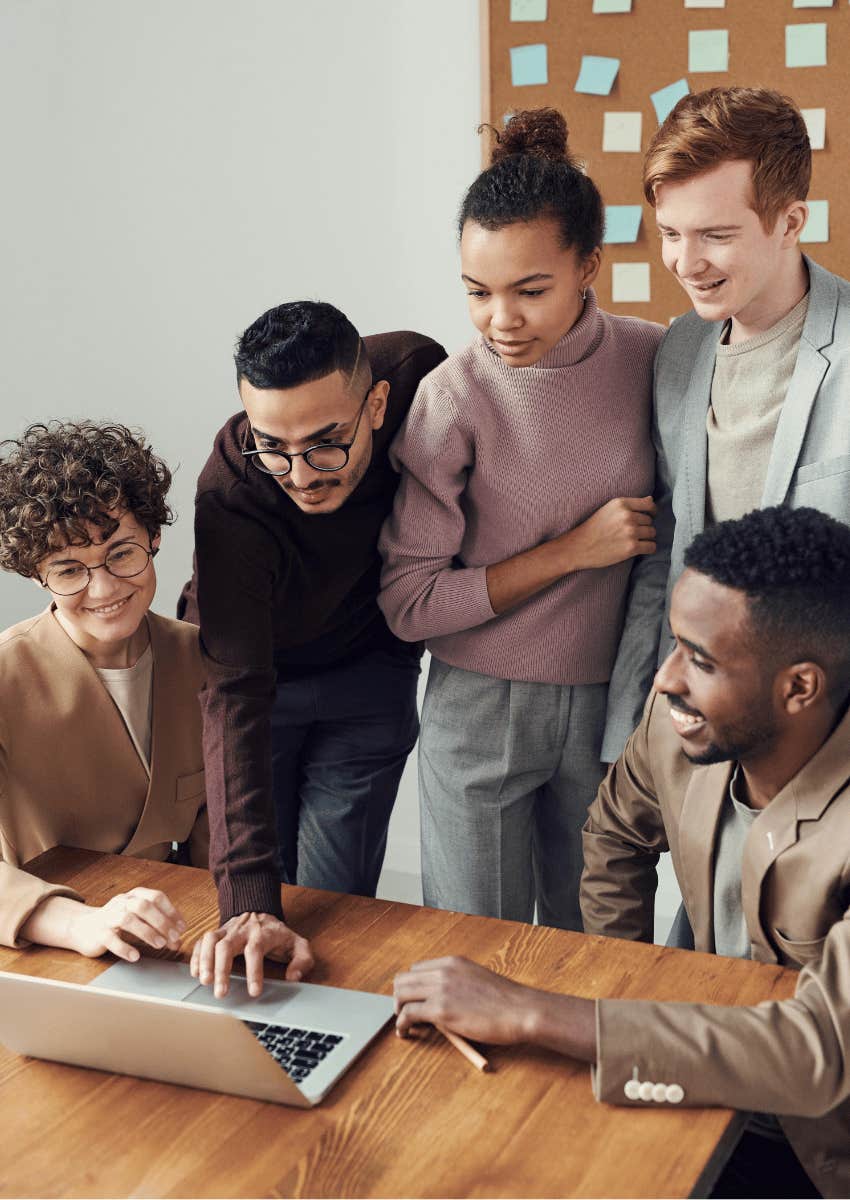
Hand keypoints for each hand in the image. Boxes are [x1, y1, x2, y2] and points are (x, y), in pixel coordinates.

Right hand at [68, 888, 186, 959]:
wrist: (83, 927)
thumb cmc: (117, 923)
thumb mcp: (138, 920)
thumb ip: (158, 928)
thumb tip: (178, 941)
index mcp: (134, 896)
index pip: (156, 897)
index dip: (171, 912)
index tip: (182, 928)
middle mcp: (121, 902)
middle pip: (143, 905)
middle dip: (161, 922)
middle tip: (173, 938)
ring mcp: (108, 917)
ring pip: (127, 919)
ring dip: (146, 932)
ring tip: (159, 945)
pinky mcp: (98, 933)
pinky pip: (110, 938)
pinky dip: (124, 948)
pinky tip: (135, 956)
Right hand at [189, 912, 313, 997]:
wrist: (259, 910)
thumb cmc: (277, 934)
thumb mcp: (298, 944)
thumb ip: (302, 960)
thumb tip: (293, 978)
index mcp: (262, 933)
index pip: (255, 950)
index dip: (254, 971)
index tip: (254, 992)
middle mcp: (242, 930)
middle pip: (227, 945)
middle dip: (222, 969)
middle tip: (220, 992)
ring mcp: (226, 930)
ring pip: (210, 940)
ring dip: (204, 960)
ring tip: (204, 981)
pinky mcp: (216, 933)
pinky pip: (201, 941)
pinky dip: (195, 956)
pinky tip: (195, 973)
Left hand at [393, 956, 535, 1043]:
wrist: (521, 1010)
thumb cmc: (505, 1002)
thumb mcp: (476, 980)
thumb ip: (456, 984)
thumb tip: (440, 1000)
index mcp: (452, 962)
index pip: (417, 969)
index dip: (412, 986)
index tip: (413, 1000)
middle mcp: (443, 971)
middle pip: (404, 979)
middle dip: (400, 997)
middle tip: (404, 1014)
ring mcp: (441, 989)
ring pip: (401, 994)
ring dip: (398, 1010)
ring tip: (403, 1024)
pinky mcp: (441, 1010)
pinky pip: (408, 1014)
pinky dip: (402, 1024)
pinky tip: (406, 1032)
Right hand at [563, 496, 655, 571]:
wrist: (579, 547)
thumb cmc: (593, 528)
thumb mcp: (608, 509)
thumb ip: (629, 504)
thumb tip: (651, 500)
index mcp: (621, 504)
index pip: (648, 505)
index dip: (652, 511)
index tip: (650, 516)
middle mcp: (627, 516)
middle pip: (649, 521)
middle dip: (643, 527)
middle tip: (631, 533)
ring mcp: (630, 532)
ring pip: (652, 533)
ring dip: (645, 538)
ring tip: (633, 540)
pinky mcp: (631, 547)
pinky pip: (651, 547)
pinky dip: (648, 548)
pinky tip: (639, 549)